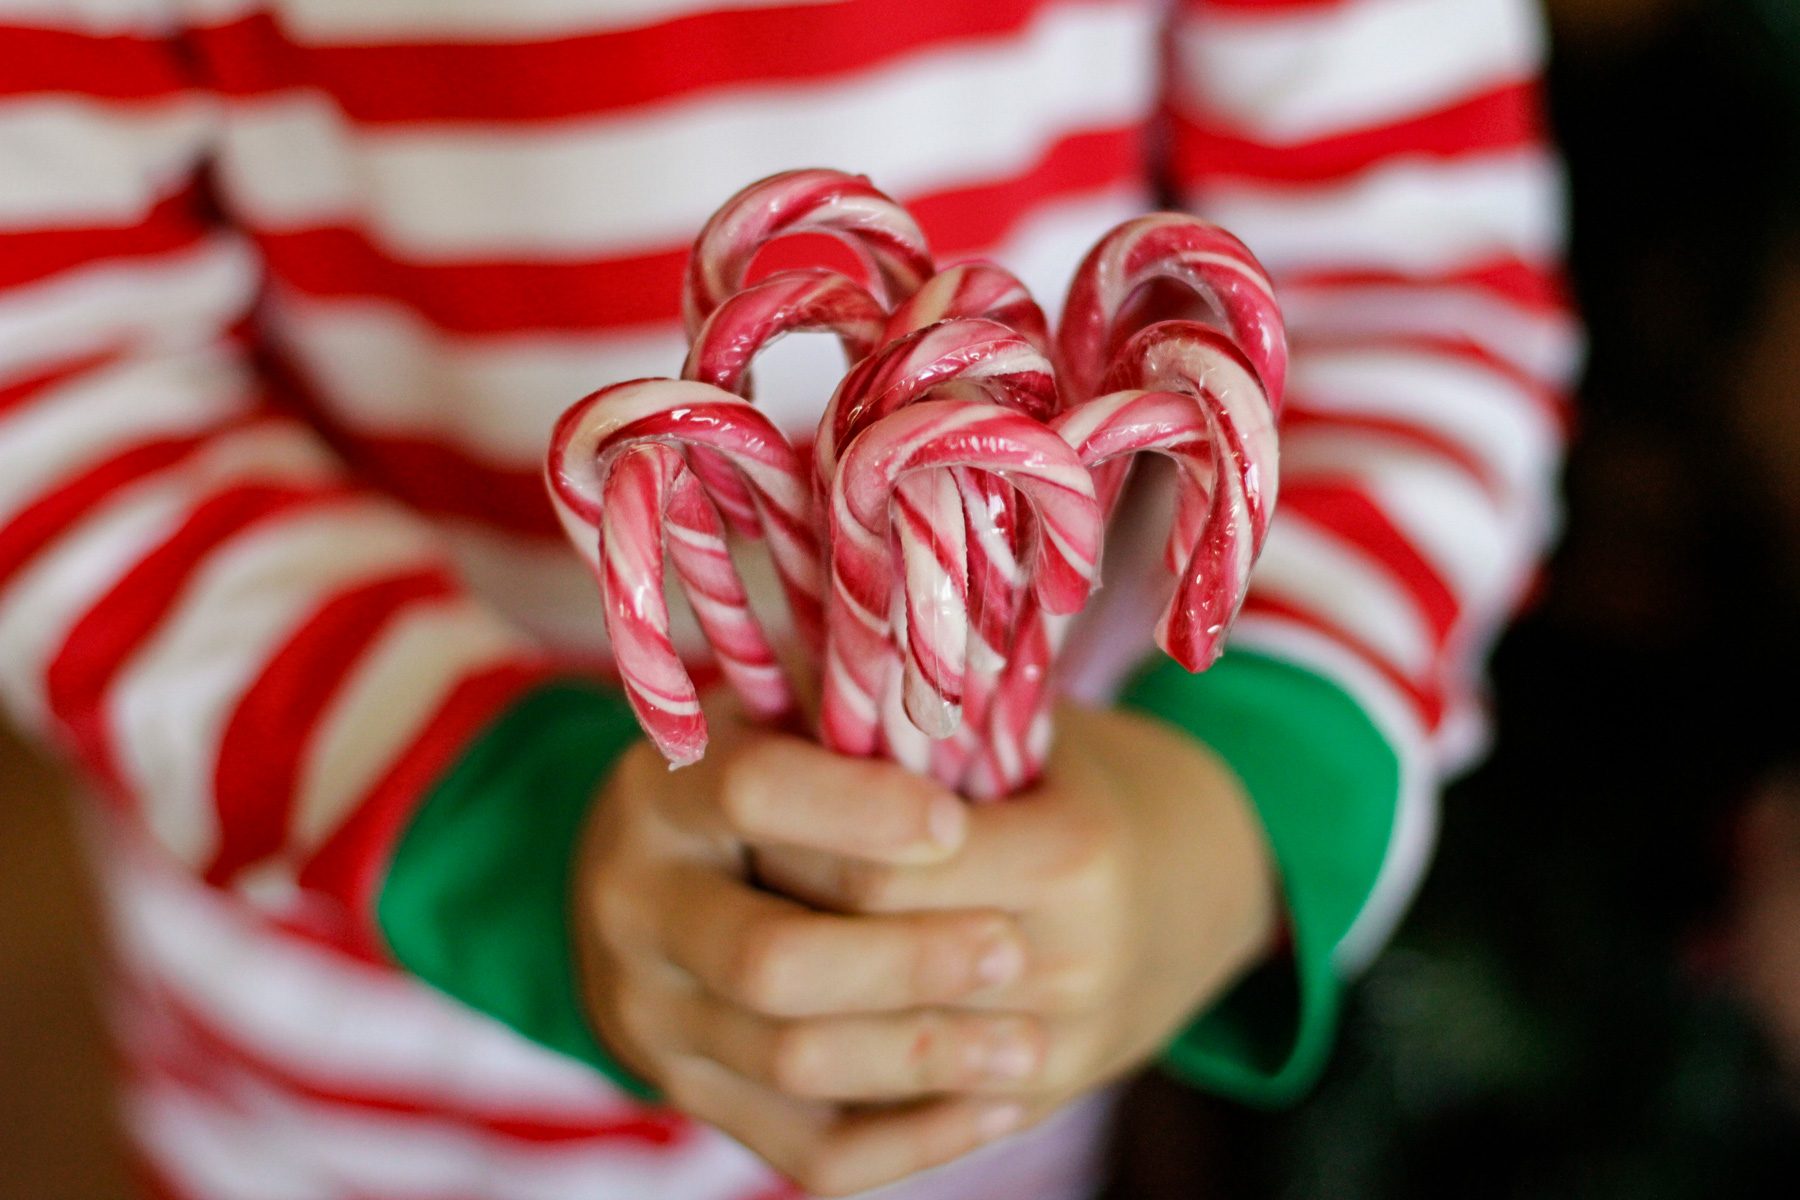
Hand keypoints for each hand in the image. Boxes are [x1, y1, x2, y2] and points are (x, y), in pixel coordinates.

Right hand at [574, 697, 1044, 1194]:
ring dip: (924, 1056)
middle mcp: (630, 905)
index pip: (750, 792)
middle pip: (771, 960)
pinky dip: (911, 1139)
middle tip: (1010, 948)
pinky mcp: (692, 1100)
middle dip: (904, 960)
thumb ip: (851, 707)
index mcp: (656, 790)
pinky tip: (995, 1104)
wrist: (656, 885)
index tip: (954, 820)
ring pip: (795, 1062)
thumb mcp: (788, 717)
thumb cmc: (775, 774)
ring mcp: (650, 1016)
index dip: (857, 809)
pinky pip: (807, 1150)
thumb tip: (949, 670)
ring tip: (1031, 1043)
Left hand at [759, 702, 1279, 1125]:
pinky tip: (772, 1030)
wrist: (1203, 879)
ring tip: (729, 943)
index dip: (792, 840)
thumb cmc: (1081, 776)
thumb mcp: (1020, 722)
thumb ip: (918, 715)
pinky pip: (887, 1141)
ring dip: (768, 1006)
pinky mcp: (1031, 1111)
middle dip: (771, 918)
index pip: (874, 871)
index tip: (749, 802)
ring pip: (853, 1064)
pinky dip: (809, 1089)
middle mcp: (1072, 965)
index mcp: (1074, 855)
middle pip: (857, 966)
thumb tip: (779, 685)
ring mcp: (1055, 1055)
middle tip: (729, 873)